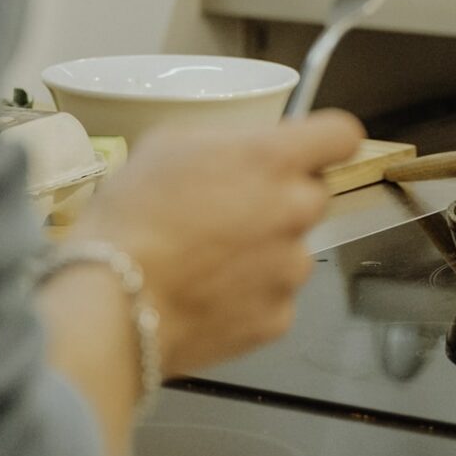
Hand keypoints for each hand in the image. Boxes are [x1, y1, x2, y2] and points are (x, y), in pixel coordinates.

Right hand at [67, 110, 364, 377]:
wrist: (114, 301)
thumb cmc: (132, 213)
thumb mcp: (166, 146)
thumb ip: (223, 143)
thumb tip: (243, 154)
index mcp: (273, 159)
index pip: (341, 135)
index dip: (324, 142)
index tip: (304, 152)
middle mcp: (295, 211)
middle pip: (314, 195)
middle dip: (281, 200)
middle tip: (231, 213)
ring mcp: (291, 270)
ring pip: (293, 250)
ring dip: (265, 252)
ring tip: (208, 264)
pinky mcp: (279, 319)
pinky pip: (274, 297)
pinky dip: (250, 297)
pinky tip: (208, 296)